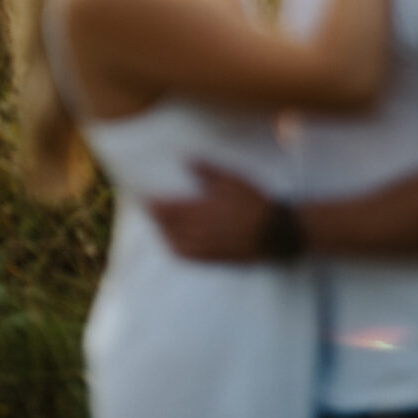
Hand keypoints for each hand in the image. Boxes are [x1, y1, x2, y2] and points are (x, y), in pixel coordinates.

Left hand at [149, 162, 270, 261]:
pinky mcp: (213, 258)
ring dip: (163, 234)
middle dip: (156, 218)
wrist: (274, 232)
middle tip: (149, 209)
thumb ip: (206, 170)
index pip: (166, 208)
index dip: (152, 203)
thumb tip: (185, 159)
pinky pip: (187, 256)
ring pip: (175, 243)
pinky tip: (176, 245)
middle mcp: (196, 231)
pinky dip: (176, 249)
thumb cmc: (253, 202)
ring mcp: (204, 247)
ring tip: (160, 226)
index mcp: (198, 211)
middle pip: (167, 227)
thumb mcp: (231, 179)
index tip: (143, 196)